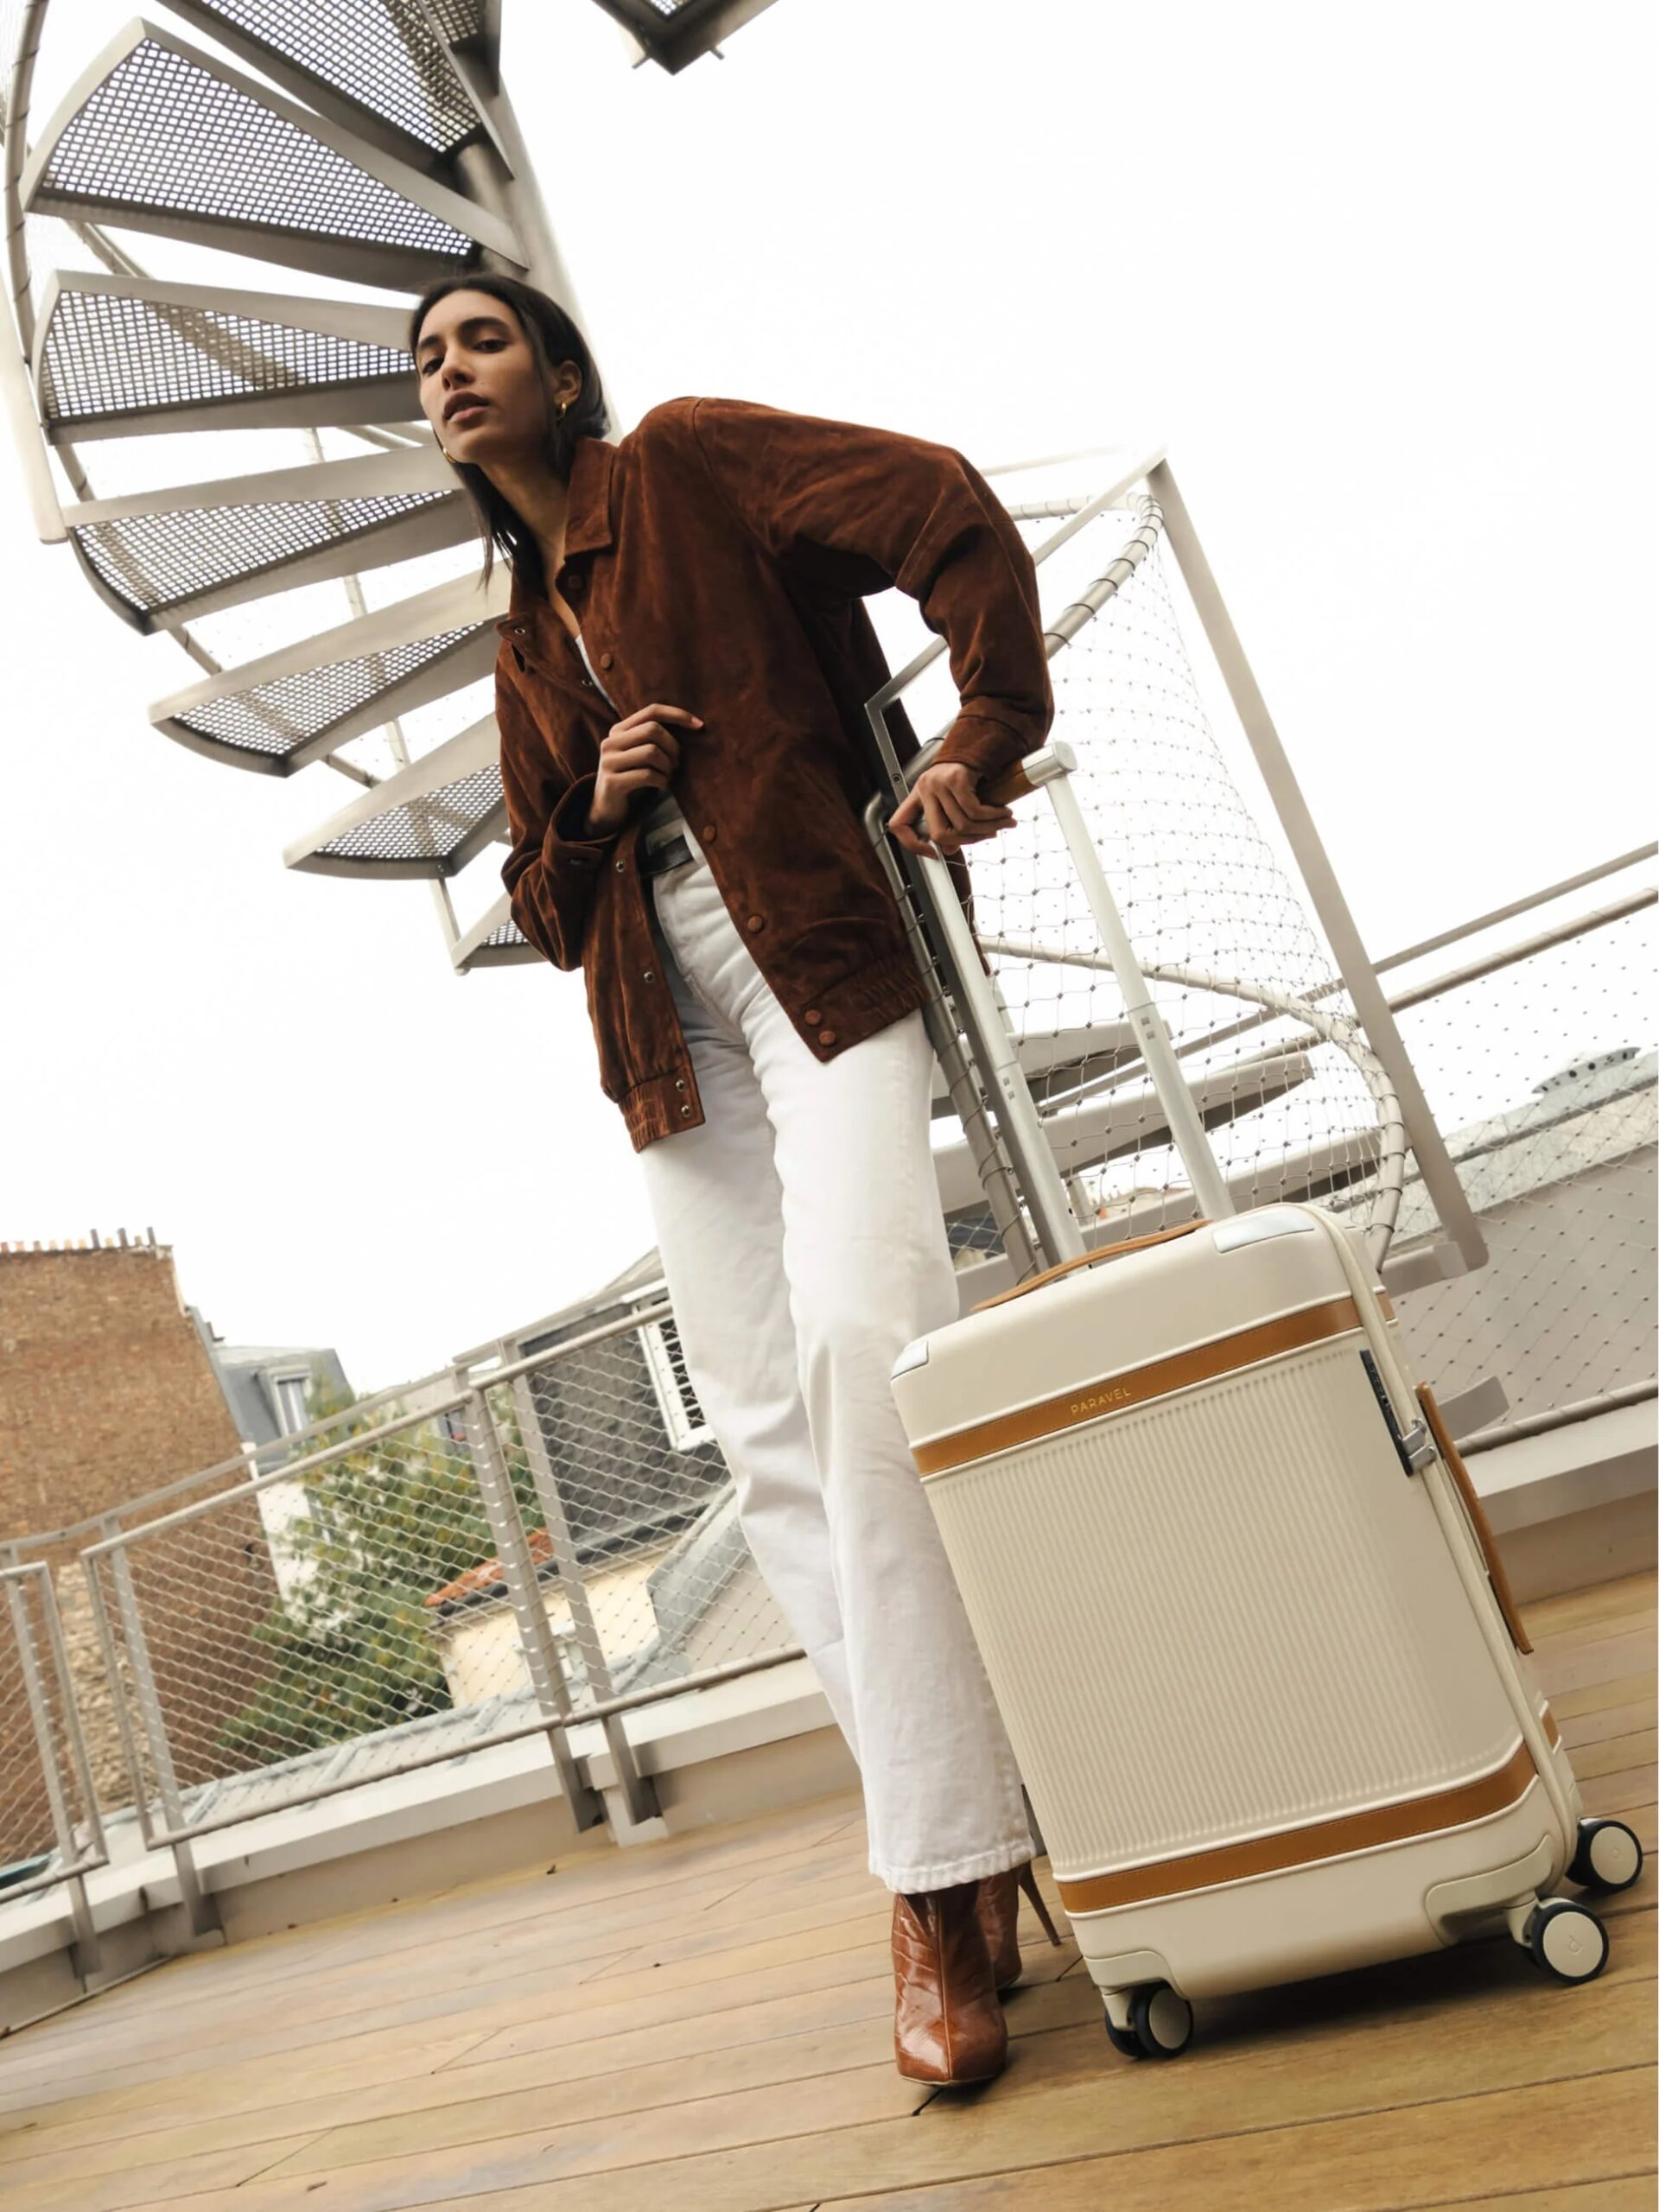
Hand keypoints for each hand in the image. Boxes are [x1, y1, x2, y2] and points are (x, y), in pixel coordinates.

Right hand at [588, 702, 701, 836]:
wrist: (608, 808)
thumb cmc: (633, 777)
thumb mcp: (641, 753)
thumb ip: (656, 738)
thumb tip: (694, 726)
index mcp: (619, 730)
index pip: (652, 711)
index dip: (678, 715)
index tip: (700, 725)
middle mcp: (610, 742)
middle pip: (653, 730)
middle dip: (673, 747)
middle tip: (677, 764)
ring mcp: (609, 761)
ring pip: (651, 752)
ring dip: (668, 766)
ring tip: (669, 775)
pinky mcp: (612, 781)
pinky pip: (647, 775)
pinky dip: (662, 780)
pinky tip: (663, 785)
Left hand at [888, 762, 1015, 858]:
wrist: (978, 742)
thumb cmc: (964, 769)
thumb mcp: (950, 797)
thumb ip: (947, 823)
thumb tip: (949, 849)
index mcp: (918, 795)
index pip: (899, 824)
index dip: (912, 845)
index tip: (933, 853)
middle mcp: (925, 788)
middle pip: (938, 833)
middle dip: (966, 841)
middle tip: (985, 836)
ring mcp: (939, 783)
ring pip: (962, 824)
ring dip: (987, 828)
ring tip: (1002, 824)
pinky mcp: (957, 779)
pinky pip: (974, 810)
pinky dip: (992, 817)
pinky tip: (1002, 814)